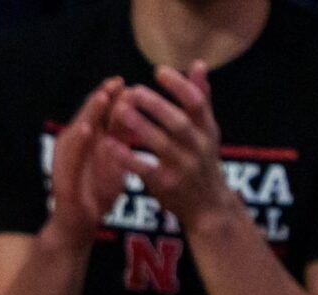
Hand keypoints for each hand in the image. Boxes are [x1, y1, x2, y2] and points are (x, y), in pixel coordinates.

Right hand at [48, 76, 133, 246]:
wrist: (78, 225)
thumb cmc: (97, 193)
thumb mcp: (116, 161)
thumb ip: (123, 138)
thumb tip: (139, 112)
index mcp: (89, 142)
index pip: (100, 115)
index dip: (112, 97)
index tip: (127, 82)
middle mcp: (75, 146)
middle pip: (88, 116)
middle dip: (101, 98)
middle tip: (115, 82)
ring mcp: (66, 160)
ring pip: (77, 130)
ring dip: (89, 113)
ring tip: (102, 96)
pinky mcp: (61, 175)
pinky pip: (69, 156)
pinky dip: (77, 142)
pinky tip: (86, 129)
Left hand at [112, 64, 236, 231]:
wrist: (208, 207)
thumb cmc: (203, 162)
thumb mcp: (207, 131)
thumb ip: (201, 99)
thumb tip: (198, 63)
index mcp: (208, 130)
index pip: (197, 102)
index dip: (179, 85)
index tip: (158, 71)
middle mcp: (199, 147)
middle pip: (178, 121)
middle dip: (156, 105)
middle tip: (132, 90)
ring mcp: (183, 167)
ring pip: (161, 144)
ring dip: (140, 126)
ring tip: (119, 111)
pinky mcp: (166, 185)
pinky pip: (144, 169)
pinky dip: (127, 156)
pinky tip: (109, 144)